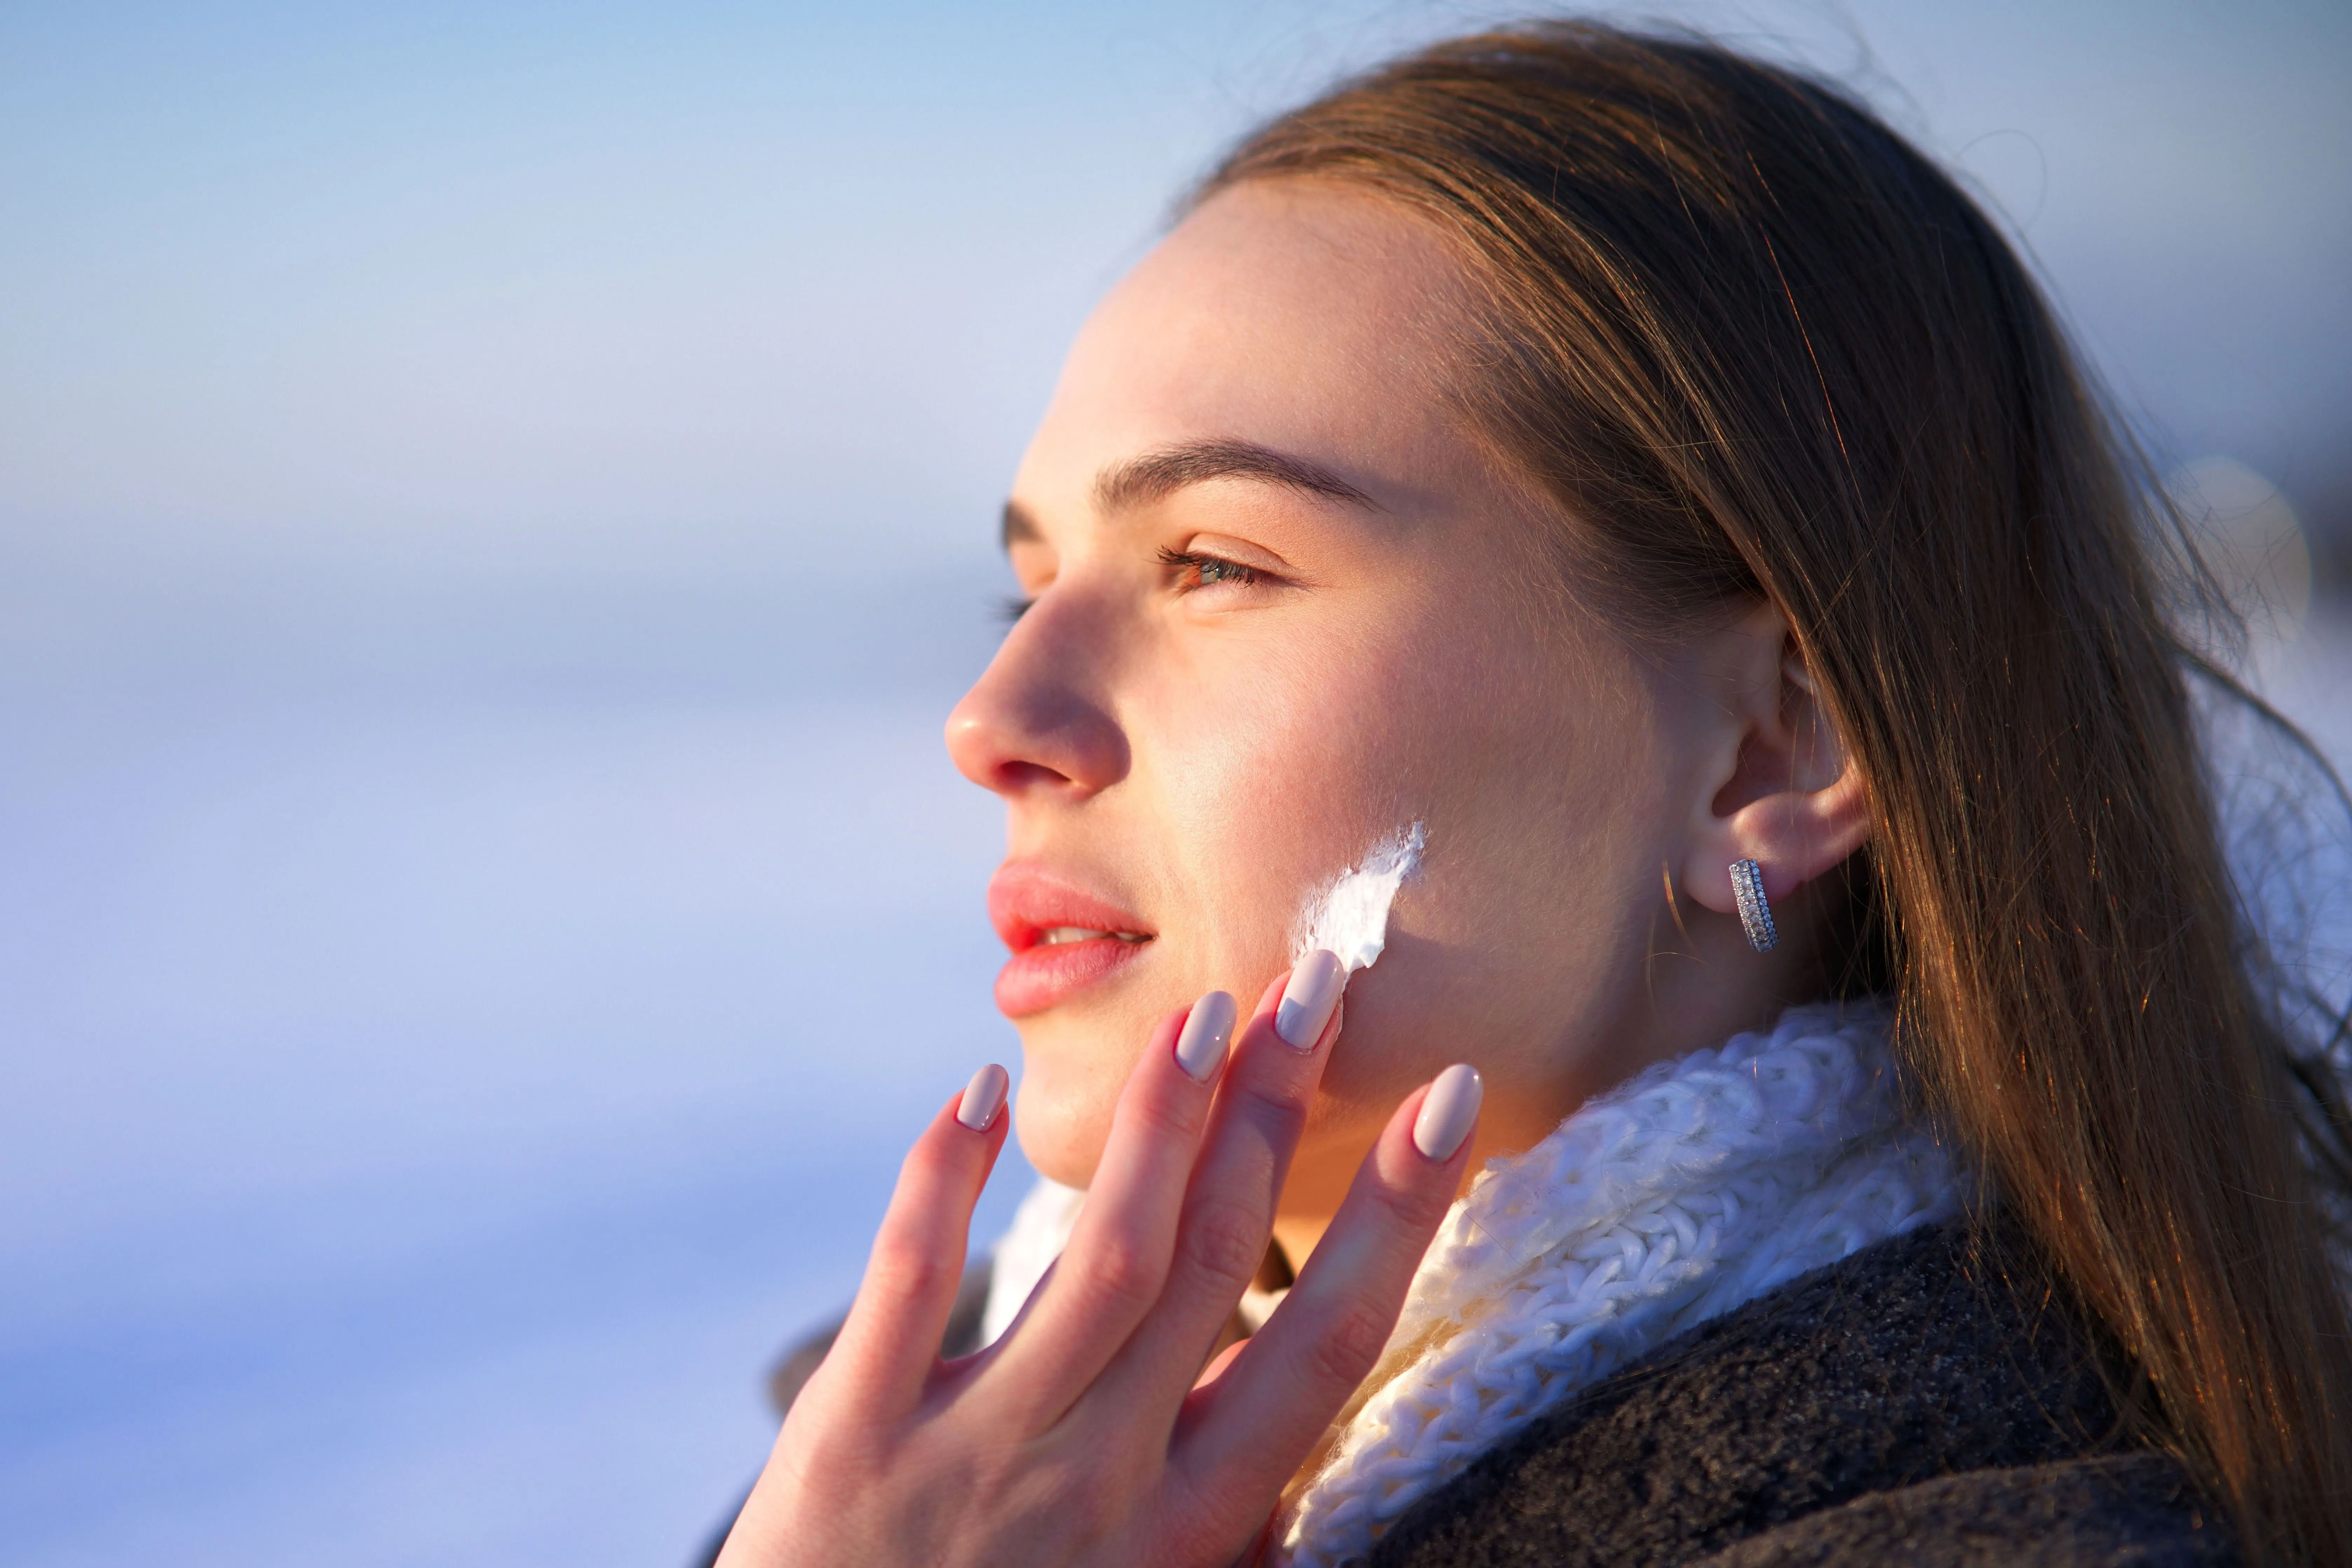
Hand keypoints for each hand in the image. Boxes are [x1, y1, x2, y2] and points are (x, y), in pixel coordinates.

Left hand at [714, 955, 1481, 1567]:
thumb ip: (1213, 1514)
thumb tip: (1275, 1402)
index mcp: (1187, 1529)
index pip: (1321, 1346)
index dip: (1395, 1219)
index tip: (1445, 1102)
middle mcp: (1100, 1483)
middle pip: (1215, 1263)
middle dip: (1279, 1115)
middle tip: (1321, 984)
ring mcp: (975, 1455)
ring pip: (1096, 1256)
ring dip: (1158, 1123)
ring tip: (1202, 1011)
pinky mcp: (852, 1438)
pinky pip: (909, 1285)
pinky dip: (942, 1179)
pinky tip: (973, 1088)